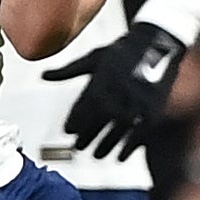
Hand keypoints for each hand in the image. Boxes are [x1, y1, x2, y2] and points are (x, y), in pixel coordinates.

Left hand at [47, 18, 191, 164]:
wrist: (156, 44)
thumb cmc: (121, 51)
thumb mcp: (93, 58)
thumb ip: (68, 71)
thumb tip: (43, 75)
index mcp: (101, 80)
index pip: (83, 106)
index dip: (74, 121)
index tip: (67, 131)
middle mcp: (118, 93)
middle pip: (98, 121)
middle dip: (87, 135)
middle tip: (78, 147)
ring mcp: (136, 102)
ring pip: (117, 130)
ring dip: (105, 145)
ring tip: (96, 155)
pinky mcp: (153, 109)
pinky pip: (139, 134)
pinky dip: (129, 147)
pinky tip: (121, 156)